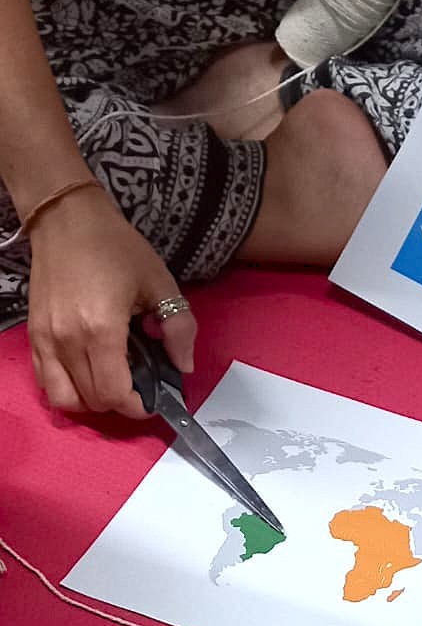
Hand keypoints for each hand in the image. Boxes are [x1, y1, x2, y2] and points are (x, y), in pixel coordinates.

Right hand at [26, 184, 196, 417]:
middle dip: (121, 403)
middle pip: (94, 400)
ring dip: (92, 400)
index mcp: (101, 328)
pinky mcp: (34, 335)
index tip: (155, 400)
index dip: (139, 407)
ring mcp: (46, 339)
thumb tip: (184, 366)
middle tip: (140, 386)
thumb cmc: (115, 246)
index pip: (116, 393)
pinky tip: (88, 372)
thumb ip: (179, 328)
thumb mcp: (160, 282)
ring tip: (112, 381)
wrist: (67, 218)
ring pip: (65, 399)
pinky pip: (46, 381)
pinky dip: (67, 388)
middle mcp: (68, 340)